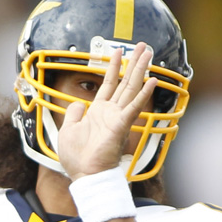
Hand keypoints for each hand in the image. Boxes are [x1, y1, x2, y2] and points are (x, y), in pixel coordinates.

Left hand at [58, 42, 156, 180]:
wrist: (84, 175)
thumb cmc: (77, 158)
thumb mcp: (68, 129)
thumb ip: (73, 114)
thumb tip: (78, 103)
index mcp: (98, 112)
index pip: (108, 84)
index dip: (113, 67)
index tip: (118, 51)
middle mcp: (110, 112)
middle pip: (125, 82)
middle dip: (134, 63)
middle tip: (144, 46)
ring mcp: (117, 118)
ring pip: (131, 88)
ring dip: (140, 70)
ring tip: (148, 53)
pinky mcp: (121, 125)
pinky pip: (134, 107)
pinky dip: (143, 94)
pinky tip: (152, 80)